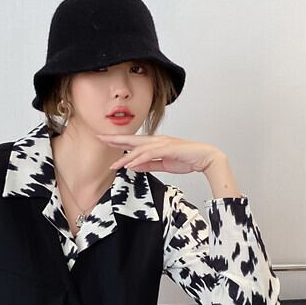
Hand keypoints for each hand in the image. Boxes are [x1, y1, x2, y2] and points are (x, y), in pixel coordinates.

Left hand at [96, 132, 223, 175]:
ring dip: (125, 157)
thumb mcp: (163, 164)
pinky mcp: (168, 149)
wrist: (205, 158)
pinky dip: (139, 159)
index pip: (134, 142)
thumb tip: (133, 166)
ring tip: (114, 165)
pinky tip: (130, 164)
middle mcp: (157, 140)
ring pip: (139, 149)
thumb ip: (149, 165)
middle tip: (100, 138)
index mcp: (156, 143)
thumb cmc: (187, 160)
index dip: (119, 141)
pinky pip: (150, 154)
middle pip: (133, 140)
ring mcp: (163, 143)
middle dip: (116, 139)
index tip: (105, 141)